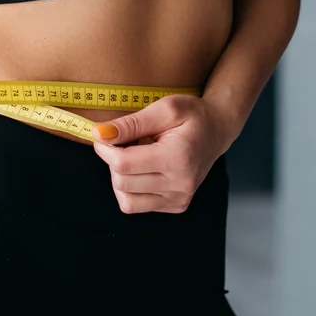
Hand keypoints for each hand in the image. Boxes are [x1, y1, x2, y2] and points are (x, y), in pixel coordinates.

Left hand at [90, 95, 234, 214]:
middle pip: (122, 182)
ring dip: (120, 177)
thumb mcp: (164, 109)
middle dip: (113, 161)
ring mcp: (179, 199)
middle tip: (124, 142)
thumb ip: (130, 123)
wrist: (217, 130)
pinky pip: (137, 205)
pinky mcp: (176, 206)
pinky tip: (144, 169)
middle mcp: (180, 185)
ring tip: (135, 157)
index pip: (123, 164)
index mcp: (177, 158)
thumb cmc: (192, 115)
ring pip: (126, 200)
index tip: (103, 135)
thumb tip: (99, 134)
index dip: (105, 149)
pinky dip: (132, 188)